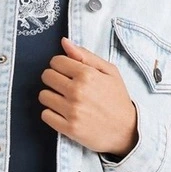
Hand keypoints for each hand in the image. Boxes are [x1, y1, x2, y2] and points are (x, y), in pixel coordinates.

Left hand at [38, 36, 138, 156]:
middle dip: (54, 79)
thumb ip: (85, 55)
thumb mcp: (109, 71)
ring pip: (43, 95)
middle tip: (65, 86)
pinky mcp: (69, 128)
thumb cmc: (117, 98)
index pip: (56, 61)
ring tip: (64, 100)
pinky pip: (45, 115)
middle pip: (47, 76)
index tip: (66, 72)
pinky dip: (51, 114)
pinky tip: (63, 113)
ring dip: (51, 96)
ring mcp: (72, 111)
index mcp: (87, 75)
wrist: (127, 130)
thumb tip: (64, 42)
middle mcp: (77, 91)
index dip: (60, 65)